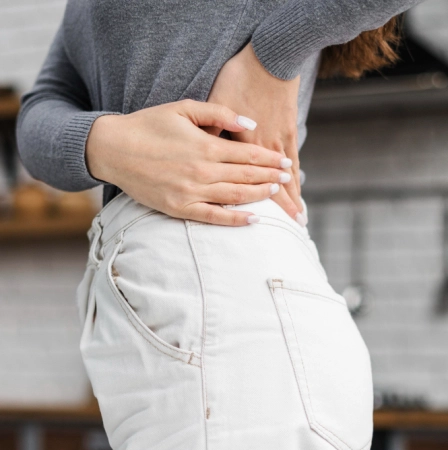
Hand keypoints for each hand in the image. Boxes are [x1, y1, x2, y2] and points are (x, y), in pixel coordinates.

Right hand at [86, 99, 290, 226]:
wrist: (113, 149)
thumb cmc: (147, 125)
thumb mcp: (183, 108)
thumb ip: (219, 114)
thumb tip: (249, 124)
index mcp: (205, 146)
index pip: (247, 156)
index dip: (269, 160)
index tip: (284, 163)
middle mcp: (202, 172)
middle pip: (246, 178)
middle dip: (271, 178)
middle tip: (287, 179)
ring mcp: (191, 193)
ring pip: (235, 197)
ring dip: (260, 197)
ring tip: (277, 195)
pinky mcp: (179, 209)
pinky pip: (213, 217)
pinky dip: (235, 220)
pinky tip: (253, 220)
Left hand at [206, 43, 305, 225]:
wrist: (271, 57)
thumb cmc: (238, 78)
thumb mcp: (217, 101)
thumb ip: (212, 130)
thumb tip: (206, 153)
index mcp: (239, 145)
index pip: (244, 183)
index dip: (252, 205)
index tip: (257, 225)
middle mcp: (262, 149)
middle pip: (269, 187)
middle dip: (278, 211)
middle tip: (287, 233)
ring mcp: (278, 142)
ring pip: (285, 178)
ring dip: (291, 200)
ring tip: (298, 220)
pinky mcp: (289, 133)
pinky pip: (294, 163)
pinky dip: (296, 179)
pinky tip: (297, 191)